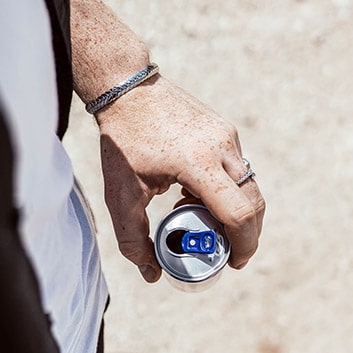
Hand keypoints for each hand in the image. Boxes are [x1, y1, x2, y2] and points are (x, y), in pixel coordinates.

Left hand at [97, 75, 264, 282]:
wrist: (128, 89)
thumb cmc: (122, 140)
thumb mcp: (120, 193)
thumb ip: (133, 239)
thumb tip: (152, 273)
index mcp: (198, 163)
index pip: (239, 213)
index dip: (244, 245)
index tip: (234, 262)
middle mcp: (222, 147)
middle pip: (254, 202)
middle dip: (247, 233)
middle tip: (227, 250)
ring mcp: (227, 135)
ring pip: (250, 185)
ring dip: (238, 210)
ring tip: (202, 216)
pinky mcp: (225, 129)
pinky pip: (238, 168)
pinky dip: (229, 189)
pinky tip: (198, 191)